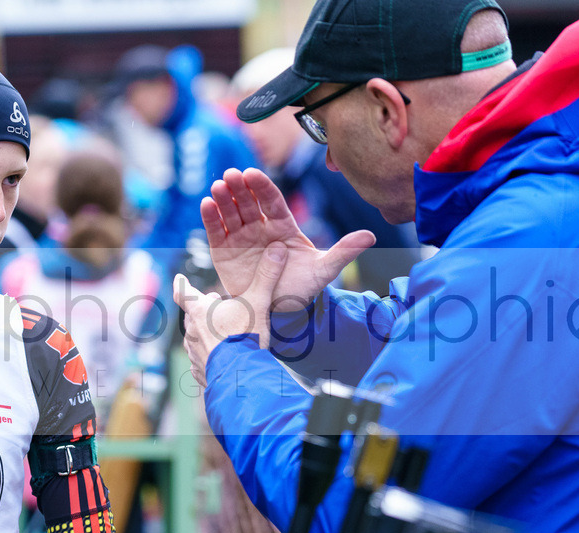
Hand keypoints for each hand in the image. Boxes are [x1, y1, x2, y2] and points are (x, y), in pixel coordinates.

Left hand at [173, 242, 286, 386]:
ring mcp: (194, 353)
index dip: (181, 284)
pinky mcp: (200, 372)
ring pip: (195, 338)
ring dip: (206, 332)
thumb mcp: (258, 303)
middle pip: (192, 315)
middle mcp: (192, 332)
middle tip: (216, 304)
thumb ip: (266, 276)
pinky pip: (200, 361)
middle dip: (203, 309)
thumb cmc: (246, 337)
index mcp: (200, 311)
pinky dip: (208, 356)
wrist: (241, 376)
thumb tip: (278, 249)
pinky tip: (220, 358)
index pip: (184, 292)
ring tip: (221, 332)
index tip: (178, 278)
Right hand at [202, 167, 374, 309]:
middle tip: (231, 175)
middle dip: (239, 188)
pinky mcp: (223, 251)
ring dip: (223, 198)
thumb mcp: (324, 270)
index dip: (262, 187)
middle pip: (249, 202)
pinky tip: (206, 204)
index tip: (252, 174)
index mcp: (283, 226)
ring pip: (231, 212)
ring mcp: (241, 237)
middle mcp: (260, 227)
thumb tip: (371, 235)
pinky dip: (210, 217)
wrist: (279, 311)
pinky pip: (216, 231)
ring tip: (217, 187)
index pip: (272, 201)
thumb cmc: (302, 288)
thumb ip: (344, 251)